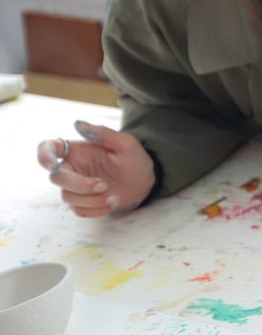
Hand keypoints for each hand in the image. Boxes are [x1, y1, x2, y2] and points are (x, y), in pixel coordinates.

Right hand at [35, 120, 154, 217]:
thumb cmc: (133, 158)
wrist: (145, 181)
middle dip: (79, 185)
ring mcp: (75, 187)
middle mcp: (72, 168)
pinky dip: (96, 210)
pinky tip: (113, 202)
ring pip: (68, 197)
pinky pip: (79, 211)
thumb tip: (77, 123)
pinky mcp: (82, 203)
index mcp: (77, 151)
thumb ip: (102, 133)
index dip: (43, 156)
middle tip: (104, 185)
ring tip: (114, 196)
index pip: (48, 149)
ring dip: (92, 200)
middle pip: (57, 178)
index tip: (50, 165)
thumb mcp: (124, 142)